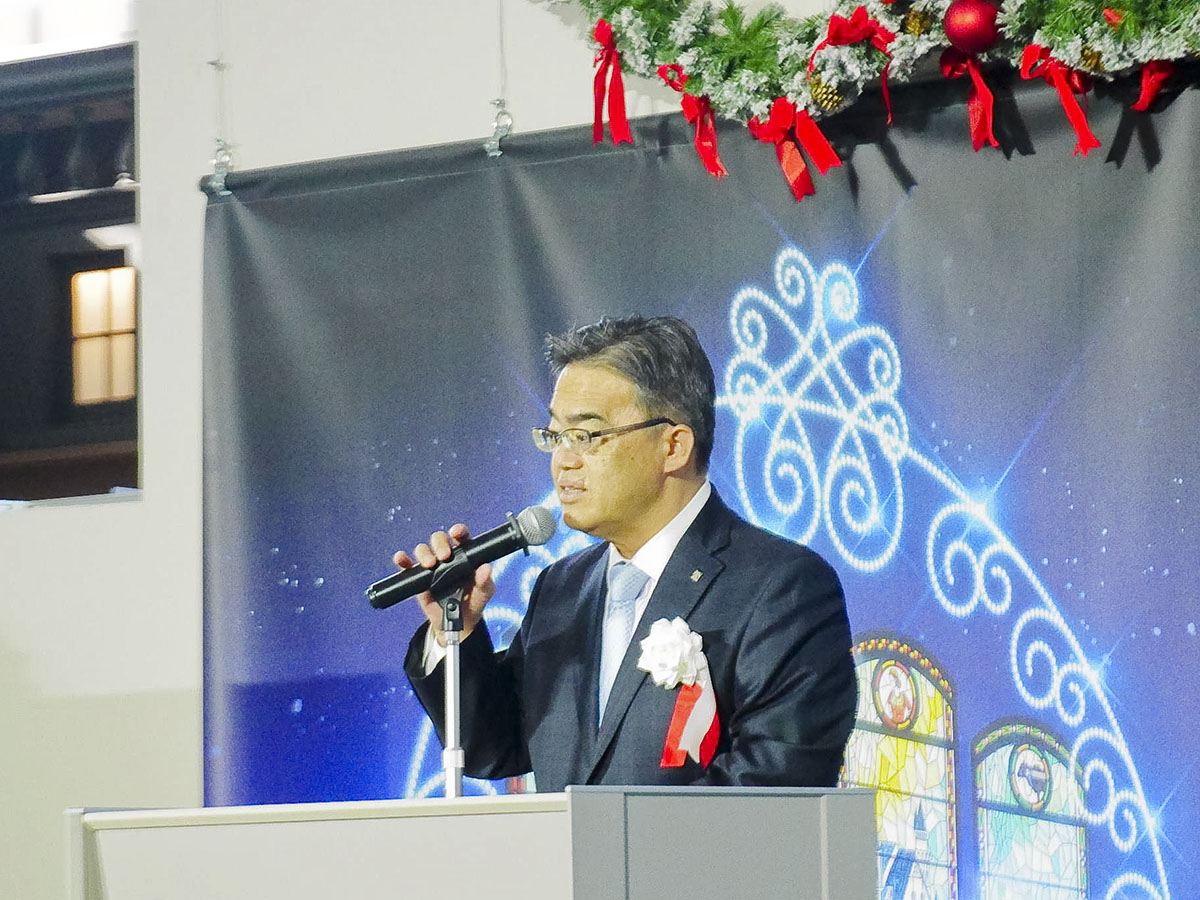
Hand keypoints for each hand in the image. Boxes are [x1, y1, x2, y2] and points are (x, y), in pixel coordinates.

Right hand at [392, 523, 495, 643]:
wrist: (459, 623)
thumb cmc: (474, 602)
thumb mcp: (484, 593)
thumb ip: (485, 581)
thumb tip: (487, 568)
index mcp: (465, 555)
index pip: (461, 537)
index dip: (458, 531)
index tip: (456, 533)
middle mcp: (447, 557)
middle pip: (439, 539)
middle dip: (440, 543)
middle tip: (445, 556)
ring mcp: (432, 566)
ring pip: (423, 549)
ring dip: (424, 553)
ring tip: (430, 565)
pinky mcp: (418, 578)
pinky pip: (407, 567)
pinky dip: (402, 560)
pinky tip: (401, 559)